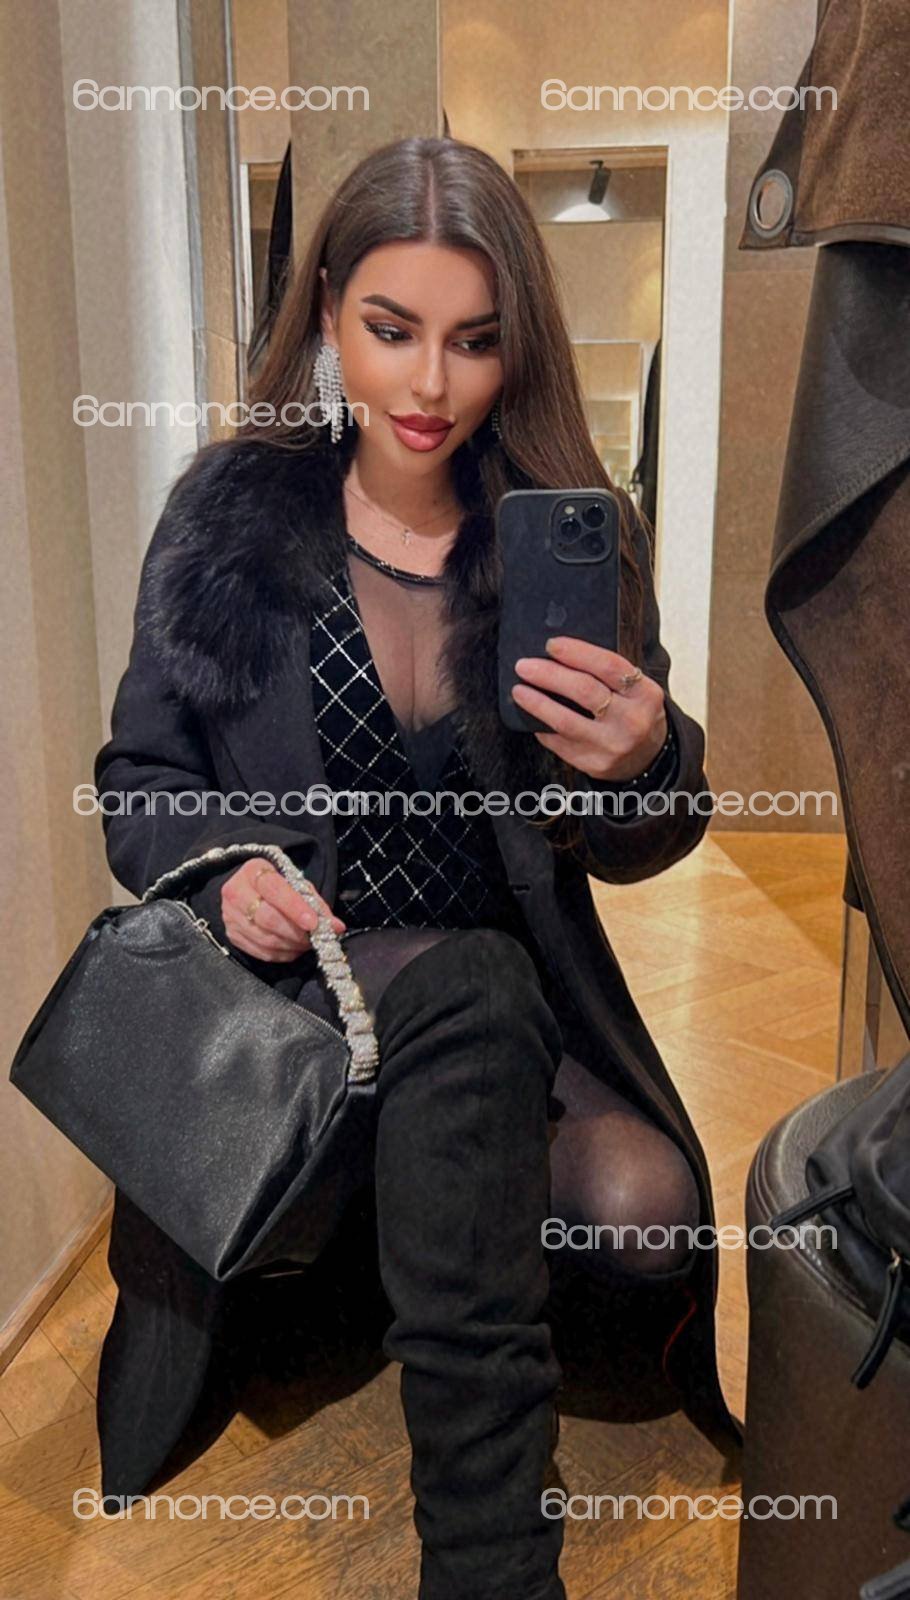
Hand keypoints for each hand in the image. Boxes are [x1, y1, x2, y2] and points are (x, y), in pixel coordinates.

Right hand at [221, 857, 345, 962]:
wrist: (246, 889)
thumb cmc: (276, 885)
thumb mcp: (294, 883)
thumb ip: (314, 902)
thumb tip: (336, 927)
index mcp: (254, 872)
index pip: (275, 891)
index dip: (295, 909)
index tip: (314, 923)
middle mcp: (236, 893)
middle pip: (268, 918)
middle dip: (296, 932)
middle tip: (314, 938)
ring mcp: (231, 916)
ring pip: (265, 938)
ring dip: (291, 946)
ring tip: (307, 944)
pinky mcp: (232, 935)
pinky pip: (260, 952)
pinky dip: (282, 954)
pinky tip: (293, 949)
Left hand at [511, 635, 667, 781]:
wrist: (649, 757)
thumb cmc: (635, 713)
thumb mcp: (636, 689)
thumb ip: (607, 673)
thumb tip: (558, 654)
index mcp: (645, 694)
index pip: (608, 665)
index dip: (576, 652)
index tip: (551, 645)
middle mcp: (631, 721)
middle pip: (584, 690)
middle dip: (548, 675)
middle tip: (524, 666)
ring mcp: (612, 746)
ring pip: (565, 721)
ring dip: (537, 703)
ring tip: (518, 690)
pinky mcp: (594, 764)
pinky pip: (559, 742)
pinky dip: (542, 726)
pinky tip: (533, 716)